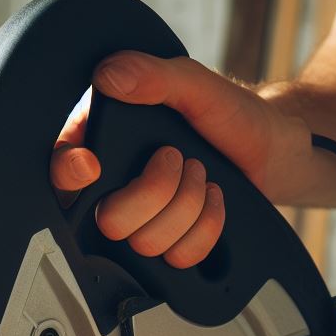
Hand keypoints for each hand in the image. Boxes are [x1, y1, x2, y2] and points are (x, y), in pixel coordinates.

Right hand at [50, 51, 310, 266]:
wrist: (273, 152)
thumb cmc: (233, 115)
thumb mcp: (194, 84)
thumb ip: (154, 75)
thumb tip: (111, 76)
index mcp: (106, 142)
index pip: (62, 172)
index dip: (70, 176)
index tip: (92, 167)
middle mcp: (118, 186)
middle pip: (109, 221)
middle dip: (157, 192)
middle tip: (179, 160)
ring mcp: (145, 221)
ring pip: (146, 244)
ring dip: (188, 207)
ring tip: (201, 177)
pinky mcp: (171, 246)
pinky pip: (178, 259)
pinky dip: (206, 230)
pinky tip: (210, 203)